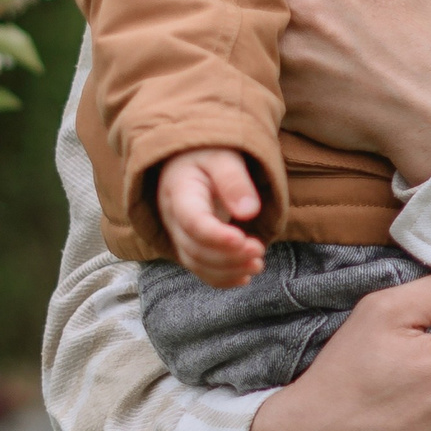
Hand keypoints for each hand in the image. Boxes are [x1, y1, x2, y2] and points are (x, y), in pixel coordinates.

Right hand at [155, 147, 266, 288]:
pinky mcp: (188, 242)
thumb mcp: (224, 157)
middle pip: (195, 247)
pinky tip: (244, 277)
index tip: (243, 241)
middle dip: (228, 256)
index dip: (216, 236)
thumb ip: (234, 181)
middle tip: (259, 251)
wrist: (191, 156)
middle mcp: (172, 216)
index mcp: (179, 190)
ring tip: (258, 265)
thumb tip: (249, 212)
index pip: (192, 221)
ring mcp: (177, 232)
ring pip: (196, 262)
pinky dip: (221, 277)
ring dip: (228, 270)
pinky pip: (199, 267)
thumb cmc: (209, 152)